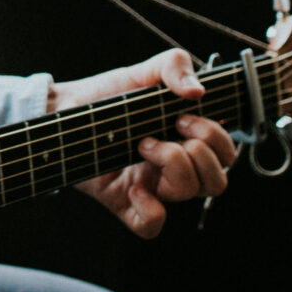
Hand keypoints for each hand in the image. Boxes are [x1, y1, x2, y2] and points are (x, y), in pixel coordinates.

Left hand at [53, 49, 234, 239]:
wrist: (65, 107)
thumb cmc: (108, 95)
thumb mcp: (143, 71)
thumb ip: (175, 65)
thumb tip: (198, 92)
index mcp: (186, 140)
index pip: (226, 155)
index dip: (216, 137)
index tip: (183, 115)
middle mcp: (174, 168)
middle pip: (216, 182)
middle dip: (200, 153)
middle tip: (168, 129)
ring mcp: (151, 187)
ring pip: (189, 195)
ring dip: (174, 166)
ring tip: (143, 145)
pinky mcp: (124, 203)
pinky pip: (150, 226)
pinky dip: (150, 210)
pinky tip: (133, 187)